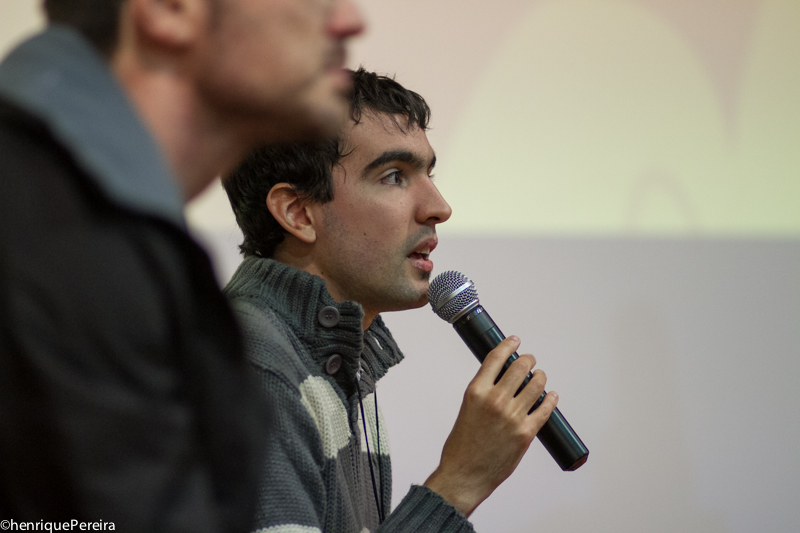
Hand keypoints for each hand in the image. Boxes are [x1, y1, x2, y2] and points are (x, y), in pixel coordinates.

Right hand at [424, 336, 557, 516]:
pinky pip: (545, 410)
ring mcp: (512, 416)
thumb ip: (484, 391)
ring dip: (541, 377)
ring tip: (540, 377)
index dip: (508, 345)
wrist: (465, 474)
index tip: (515, 341)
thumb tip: (502, 377)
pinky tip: (551, 396)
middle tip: (530, 360)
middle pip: (520, 367)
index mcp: (476, 391)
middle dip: (528, 360)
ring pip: (536, 385)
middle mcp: (495, 400)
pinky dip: (551, 400)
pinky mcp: (526, 433)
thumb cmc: (462, 445)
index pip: (496, 357)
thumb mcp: (467, 408)